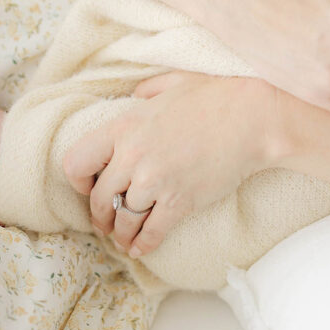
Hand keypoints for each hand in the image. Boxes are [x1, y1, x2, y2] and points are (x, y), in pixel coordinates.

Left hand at [62, 72, 280, 256]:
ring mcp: (156, 182)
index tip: (87, 185)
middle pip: (99, 197)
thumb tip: (136, 95)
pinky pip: (152, 232)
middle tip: (105, 220)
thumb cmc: (217, 97)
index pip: (76, 161)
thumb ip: (147, 89)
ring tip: (123, 237)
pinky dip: (143, 245)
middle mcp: (133, 157)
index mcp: (125, 126)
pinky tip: (140, 249)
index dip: (77, 179)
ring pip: (123, 219)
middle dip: (99, 213)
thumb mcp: (174, 81)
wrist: (253, 119)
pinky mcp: (180, 201)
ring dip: (121, 233)